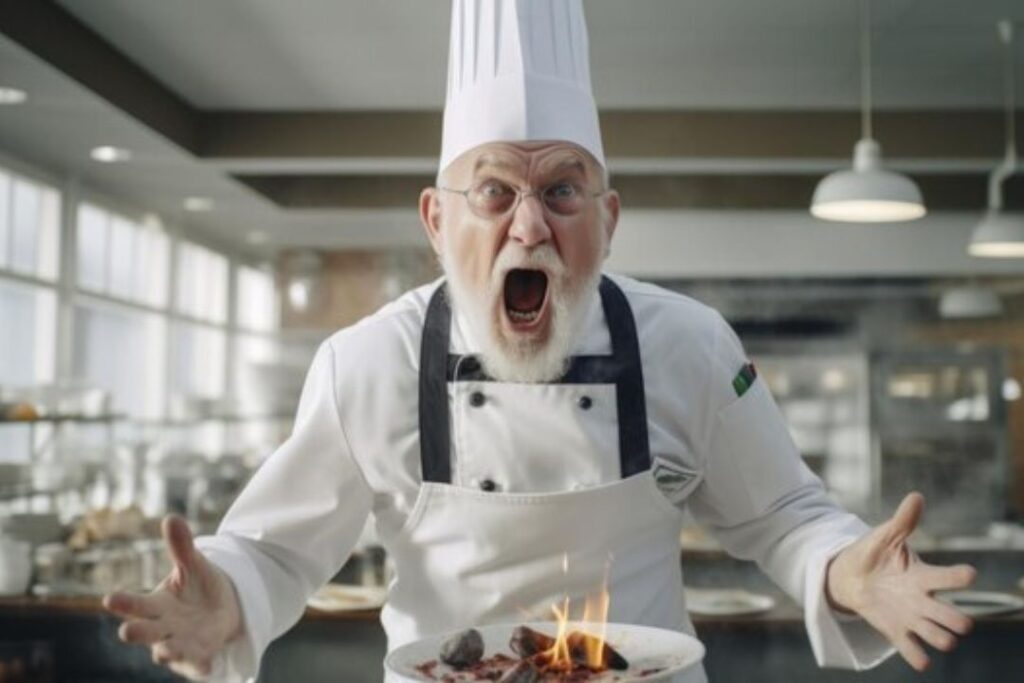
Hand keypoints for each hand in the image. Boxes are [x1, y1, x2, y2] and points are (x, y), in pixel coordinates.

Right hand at [103, 515, 242, 679]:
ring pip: (168, 650)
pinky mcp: (199, 655)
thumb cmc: (197, 587)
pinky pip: (198, 664)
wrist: (220, 609)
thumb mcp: (192, 565)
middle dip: (136, 631)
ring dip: (166, 650)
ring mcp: (179, 642)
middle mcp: (163, 627)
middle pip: (145, 630)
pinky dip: (200, 666)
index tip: (109, 599)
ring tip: (165, 650)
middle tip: (127, 631)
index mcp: (156, 604)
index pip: (136, 604)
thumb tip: (171, 517)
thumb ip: (181, 546)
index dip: (123, 602)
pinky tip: (207, 667)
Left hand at [825, 492, 975, 670]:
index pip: (950, 578)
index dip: (960, 577)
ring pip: (942, 638)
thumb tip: (916, 496)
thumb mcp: (885, 536)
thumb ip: (902, 520)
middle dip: (956, 620)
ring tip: (924, 630)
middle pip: (956, 618)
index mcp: (924, 576)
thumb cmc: (873, 554)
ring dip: (940, 639)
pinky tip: (918, 657)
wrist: (849, 576)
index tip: (968, 574)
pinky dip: (918, 657)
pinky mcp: (897, 632)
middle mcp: (925, 601)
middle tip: (944, 614)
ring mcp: (912, 618)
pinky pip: (914, 652)